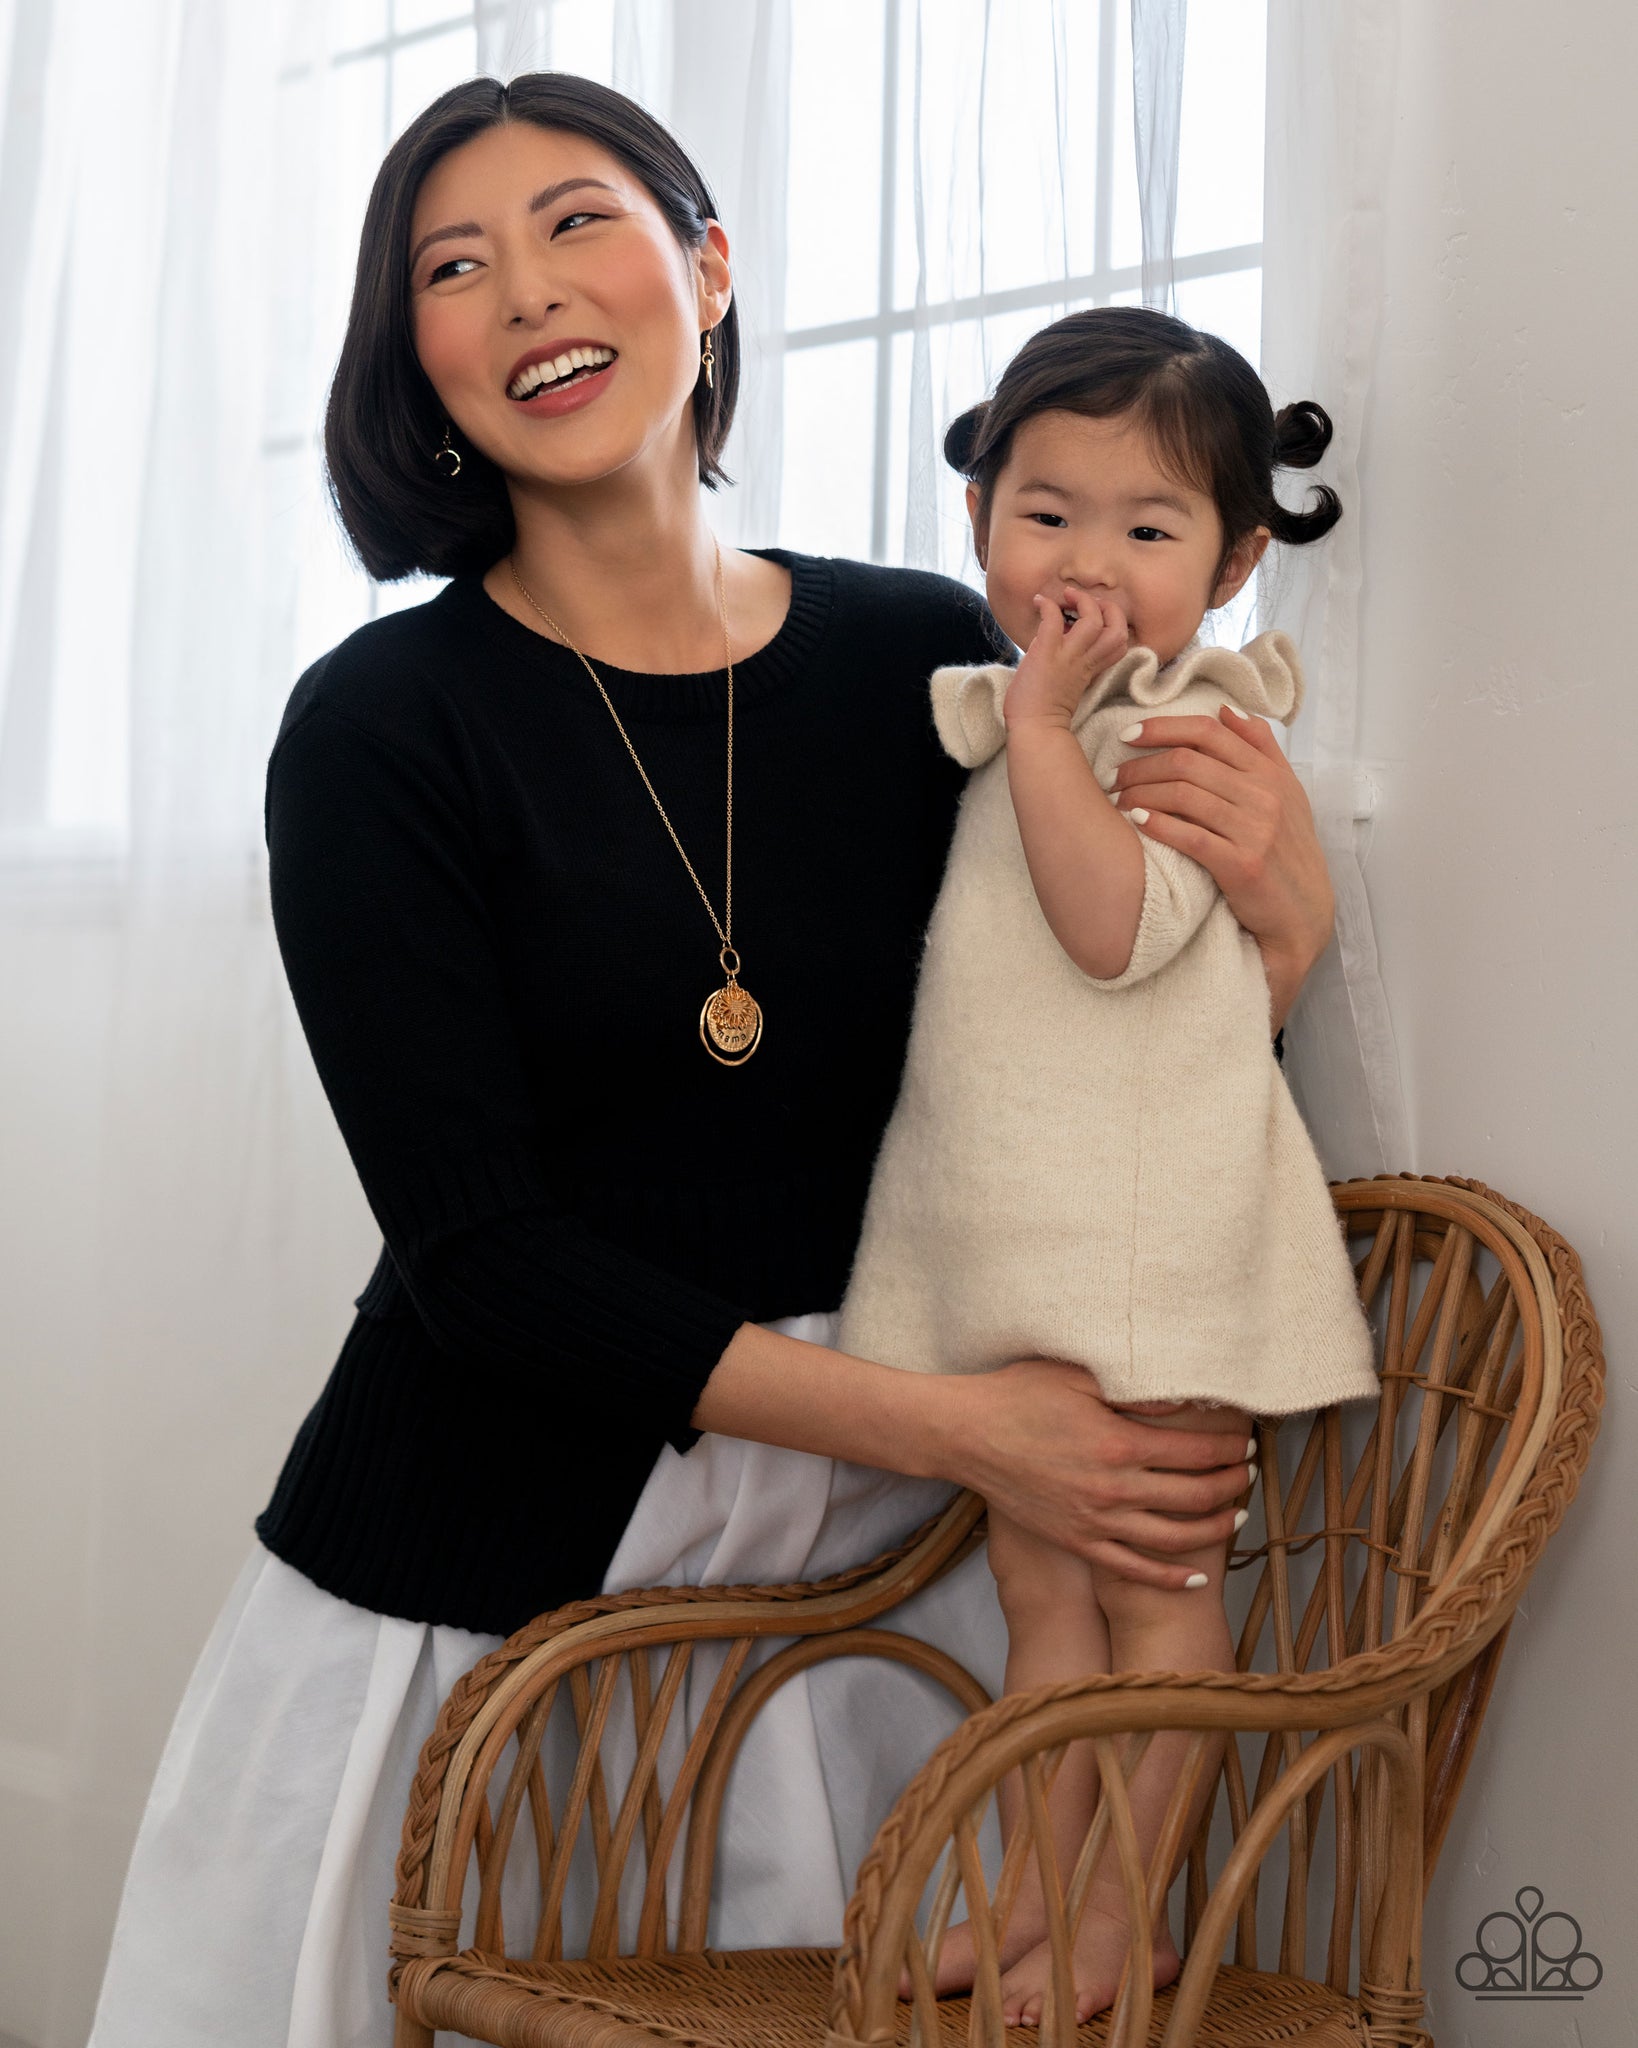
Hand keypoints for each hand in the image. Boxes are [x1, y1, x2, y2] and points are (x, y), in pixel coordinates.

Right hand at [941, 1358, 1253, 1588]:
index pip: (1194, 1450)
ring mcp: (1094, 1520)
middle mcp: (1112, 1488)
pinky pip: (1133, 1568)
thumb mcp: (1077, 1377)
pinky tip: (1197, 1574)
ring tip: (1236, 1515)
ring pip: (1172, 1537)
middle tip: (1249, 1473)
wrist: (966, 1434)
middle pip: (1193, 1495)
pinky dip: (1170, 1577)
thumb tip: (1186, 1399)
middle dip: (1231, 1484)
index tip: (1247, 1440)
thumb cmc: (1018, 1395)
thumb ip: (1134, 1390)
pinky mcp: (1076, 1540)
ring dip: (1213, 1528)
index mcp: (1118, 1442)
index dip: (1228, 1447)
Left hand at [1003, 587, 1129, 730]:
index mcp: (1091, 670)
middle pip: (1118, 629)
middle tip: (1087, 601)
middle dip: (1108, 608)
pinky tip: (1038, 602)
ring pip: (1093, 621)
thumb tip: (1057, 640)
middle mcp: (1085, 661)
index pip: (1121, 644)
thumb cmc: (1043, 714)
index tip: (1095, 617)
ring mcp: (1067, 657)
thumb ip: (1070, 665)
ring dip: (1082, 601)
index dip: (1114, 624)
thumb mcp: (1067, 686)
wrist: (1034, 731)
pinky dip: (1047, 606)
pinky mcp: (1047, 654)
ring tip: (1066, 595)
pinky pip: (1053, 622)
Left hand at [1108, 703, 1333, 1022]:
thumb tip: (1224, 709)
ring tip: (1117, 800)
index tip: (1128, 735)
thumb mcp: (1286, 792)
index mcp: (1270, 771)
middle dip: (1140, 765)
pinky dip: (1158, 825)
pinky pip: (1190, 836)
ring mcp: (1256, 829)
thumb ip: (1258, 747)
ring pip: (1183, 794)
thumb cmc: (1286, 850)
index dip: (1162, 727)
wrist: (1303, 913)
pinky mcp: (1243, 864)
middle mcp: (1265, 794)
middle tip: (1112, 776)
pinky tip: (1136, 821)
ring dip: (1141, 793)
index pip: (1209, 732)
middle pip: (1187, 761)